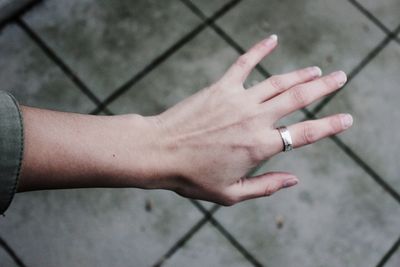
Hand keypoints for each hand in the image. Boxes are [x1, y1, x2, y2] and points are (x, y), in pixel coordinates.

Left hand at [152, 35, 351, 205]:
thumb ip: (266, 186)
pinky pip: (244, 63)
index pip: (306, 134)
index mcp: (260, 146)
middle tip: (341, 77)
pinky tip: (273, 39)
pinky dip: (259, 50)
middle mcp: (255, 120)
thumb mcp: (231, 193)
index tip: (347, 118)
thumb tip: (295, 180)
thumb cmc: (192, 177)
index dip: (330, 125)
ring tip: (317, 69)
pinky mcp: (220, 88)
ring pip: (278, 82)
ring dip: (301, 74)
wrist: (159, 152)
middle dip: (324, 87)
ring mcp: (238, 100)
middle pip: (299, 98)